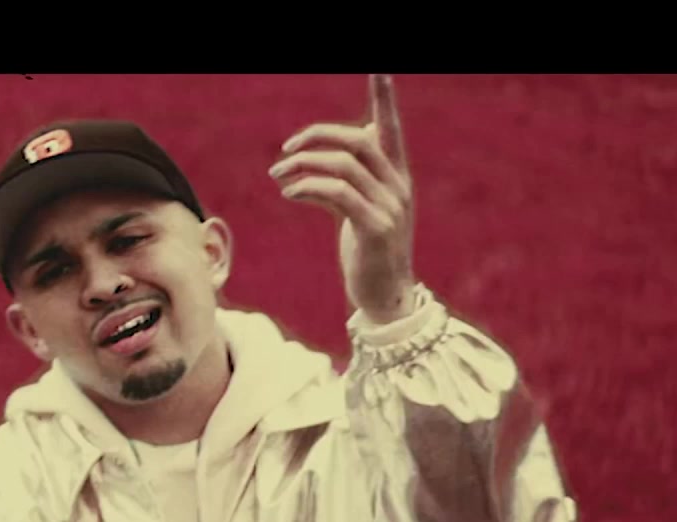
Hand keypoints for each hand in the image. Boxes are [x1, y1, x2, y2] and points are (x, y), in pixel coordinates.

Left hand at [270, 73, 416, 324]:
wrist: (386, 297)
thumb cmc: (368, 254)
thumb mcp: (355, 214)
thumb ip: (339, 188)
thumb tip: (302, 174)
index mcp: (395, 177)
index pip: (390, 128)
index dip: (384, 98)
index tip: (380, 69)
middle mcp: (398, 186)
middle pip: (358, 140)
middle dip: (316, 135)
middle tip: (285, 149)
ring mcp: (390, 206)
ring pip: (343, 165)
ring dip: (303, 165)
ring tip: (277, 176)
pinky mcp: (376, 228)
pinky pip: (338, 193)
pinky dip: (308, 187)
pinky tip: (289, 193)